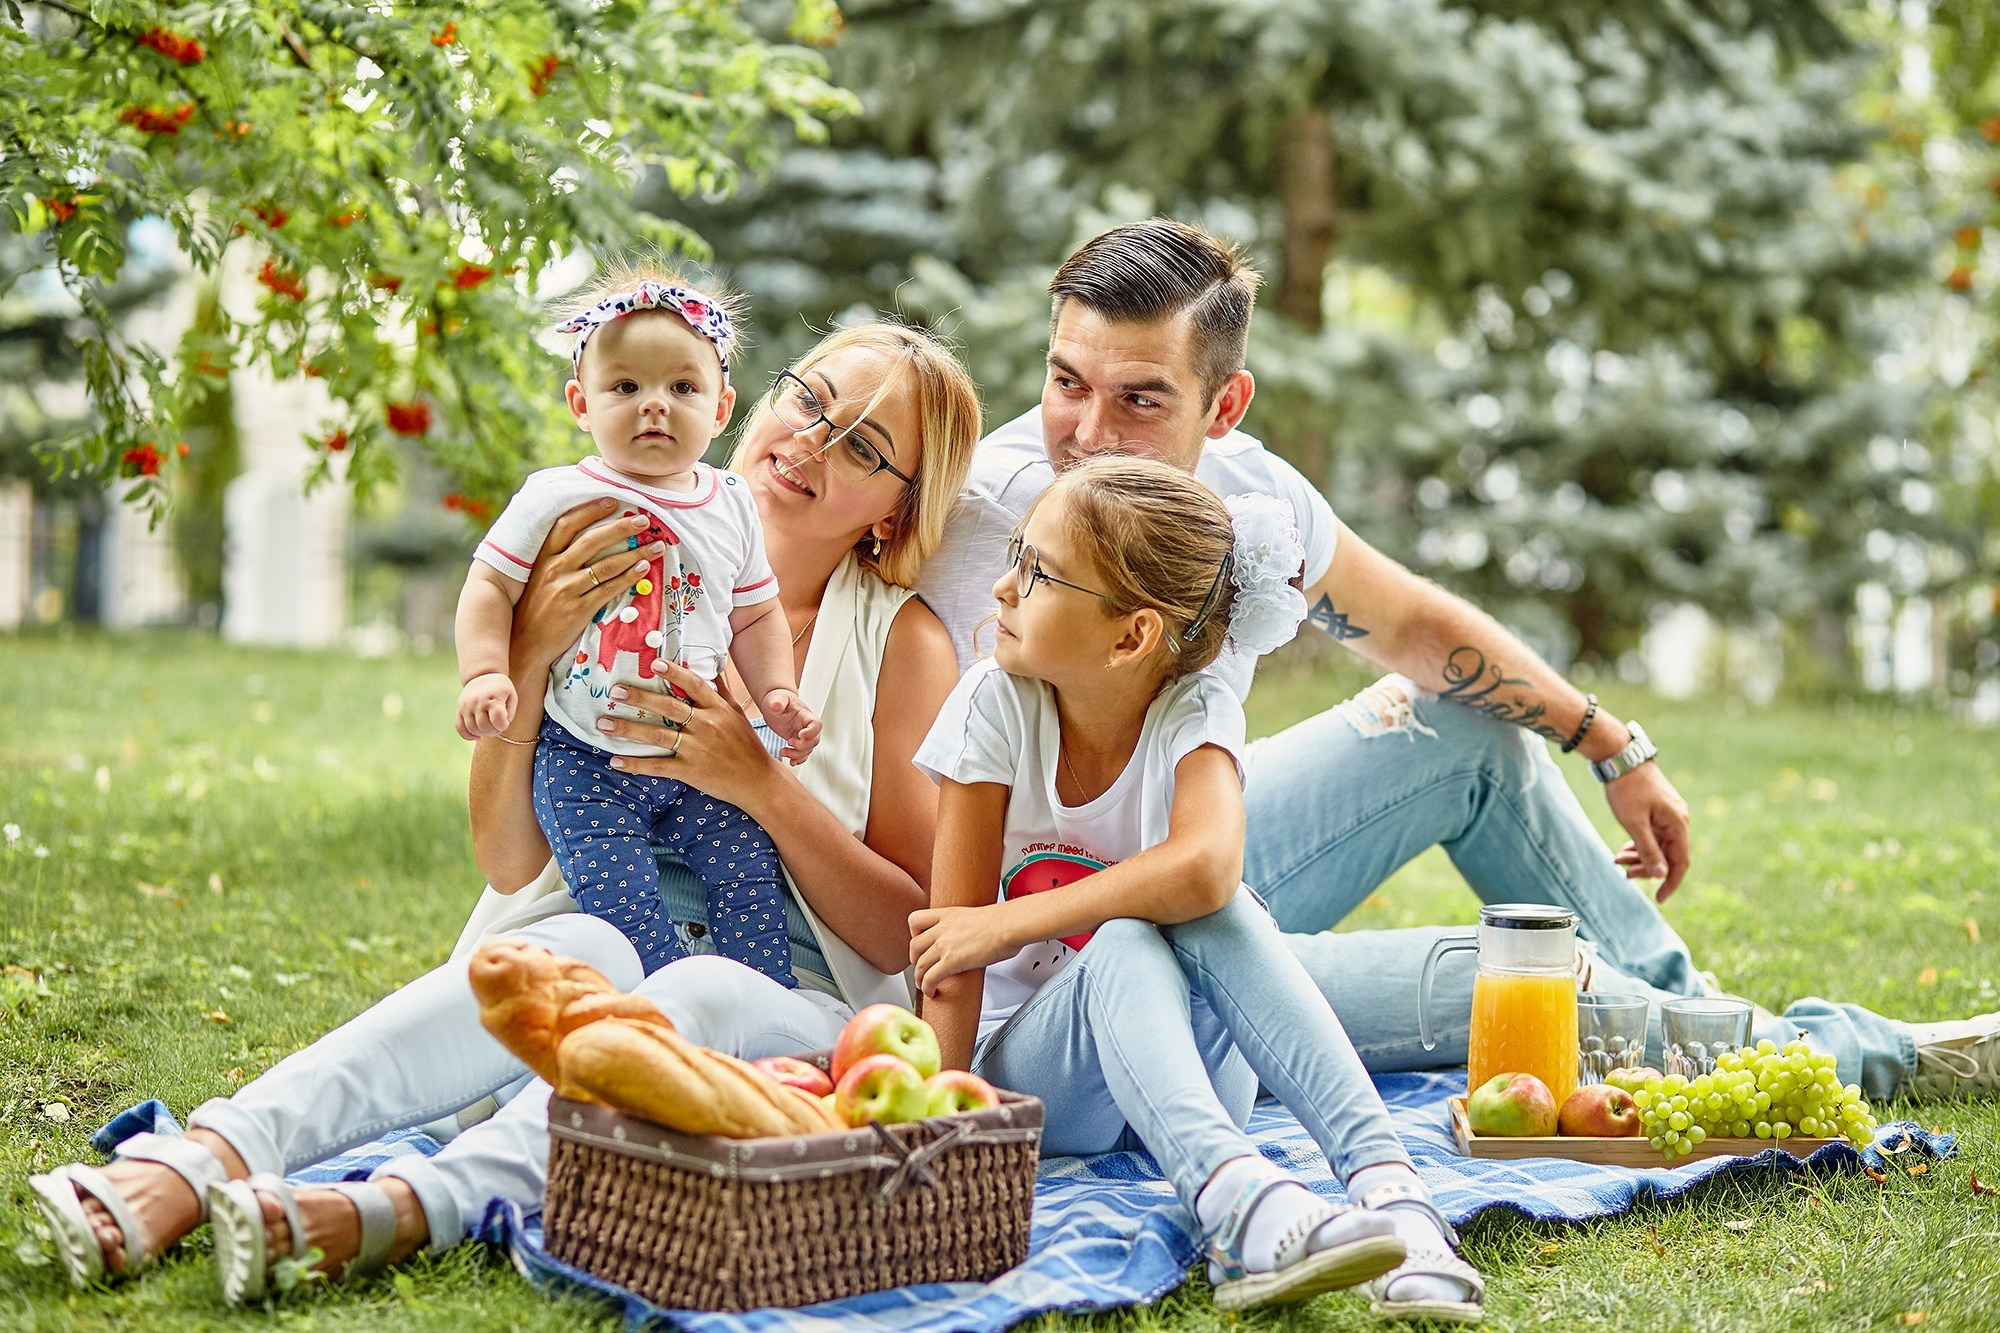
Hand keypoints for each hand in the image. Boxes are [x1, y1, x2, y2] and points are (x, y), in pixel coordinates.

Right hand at [456, 672, 516, 740]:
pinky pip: (459, 727)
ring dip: (482, 734)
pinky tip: (477, 736)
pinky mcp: (459, 709)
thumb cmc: (501, 690)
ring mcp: (466, 705)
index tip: (505, 723)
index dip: (502, 725)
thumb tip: (500, 727)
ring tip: (489, 728)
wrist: (483, 676)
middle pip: (484, 726)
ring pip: (472, 729)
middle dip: (493, 731)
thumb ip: (509, 714)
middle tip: (497, 727)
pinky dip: (468, 736)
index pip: (497, 719)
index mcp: (493, 697)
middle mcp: (477, 701)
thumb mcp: (512, 697)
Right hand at [511, 500, 670, 677]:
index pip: (566, 525)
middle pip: (591, 541)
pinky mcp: (578, 610)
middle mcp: (554, 569)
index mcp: (543, 557)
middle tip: (643, 520)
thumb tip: (589, 536)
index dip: (589, 510)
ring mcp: (566, 589)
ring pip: (606, 565)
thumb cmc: (535, 606)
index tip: (612, 500)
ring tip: (655, 546)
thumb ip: (559, 557)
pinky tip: (643, 569)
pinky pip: (609, 589)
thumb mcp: (539, 576)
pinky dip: (628, 577)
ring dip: (635, 554)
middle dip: (620, 528)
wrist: (524, 642)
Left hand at [597, 660, 778, 811]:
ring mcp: (698, 749)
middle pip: (669, 707)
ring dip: (629, 730)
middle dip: (640, 698)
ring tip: (604, 724)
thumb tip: (712, 665)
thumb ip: (721, 690)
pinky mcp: (691, 771)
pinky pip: (658, 767)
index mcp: (718, 709)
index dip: (674, 673)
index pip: (694, 685)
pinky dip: (636, 765)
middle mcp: (707, 726)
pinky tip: (616, 761)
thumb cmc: (747, 745)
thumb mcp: (736, 713)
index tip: (655, 663)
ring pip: (658, 736)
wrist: (758, 780)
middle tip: (616, 691)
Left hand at [760, 689, 821, 764]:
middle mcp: (807, 726)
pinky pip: (803, 753)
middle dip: (802, 746)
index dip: (811, 733)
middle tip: (789, 742)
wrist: (774, 704)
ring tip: (784, 751)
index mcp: (805, 715)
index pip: (816, 725)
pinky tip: (791, 761)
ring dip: (797, 754)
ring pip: (808, 749)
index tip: (800, 735)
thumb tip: (776, 703)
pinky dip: (798, 759)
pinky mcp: (797, 741)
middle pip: (814, 740)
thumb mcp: (776, 699)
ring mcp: (803, 734)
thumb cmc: (777, 699)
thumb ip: (778, 701)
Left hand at [909, 904, 1016, 996]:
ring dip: (919, 977)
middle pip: (914, 946)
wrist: (1008, 925)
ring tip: (923, 984)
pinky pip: (930, 977)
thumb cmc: (1002, 921)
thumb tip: (972, 939)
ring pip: (920, 964)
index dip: (914, 934)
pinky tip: (932, 992)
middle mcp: (941, 929)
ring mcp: (944, 944)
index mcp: (946, 914)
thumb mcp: (975, 917)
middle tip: (921, 967)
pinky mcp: (951, 961)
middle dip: (915, 959)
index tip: (919, 941)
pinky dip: (927, 987)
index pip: (915, 920)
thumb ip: (965, 928)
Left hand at [1604, 761, 1691, 900]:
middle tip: (1625, 874)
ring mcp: (1668, 815)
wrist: (1620, 758)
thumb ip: (1648, 849)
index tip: (1659, 898)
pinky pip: (1653, 835)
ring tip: (1618, 861)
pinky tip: (1623, 850)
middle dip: (1648, 868)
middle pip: (1669, 855)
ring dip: (1640, 857)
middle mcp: (1678, 821)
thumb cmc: (1627, 789)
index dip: (1671, 882)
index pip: (1680, 862)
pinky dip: (1639, 845)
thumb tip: (1661, 874)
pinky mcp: (1658, 811)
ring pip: (1659, 846)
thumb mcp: (1634, 823)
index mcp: (1678, 824)